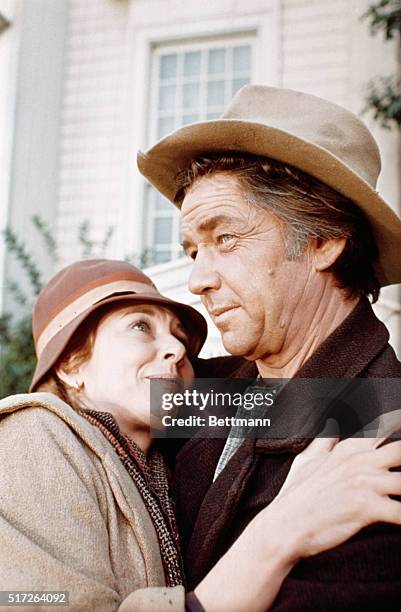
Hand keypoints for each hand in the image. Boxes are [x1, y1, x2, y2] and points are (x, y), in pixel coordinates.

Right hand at [270, 435, 400, 558]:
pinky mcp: (367, 507)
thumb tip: (332, 421)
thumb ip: (324, 439)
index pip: (382, 426)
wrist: (285, 527)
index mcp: (349, 449)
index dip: (398, 422)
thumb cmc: (297, 495)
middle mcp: (360, 461)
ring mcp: (364, 483)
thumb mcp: (307, 459)